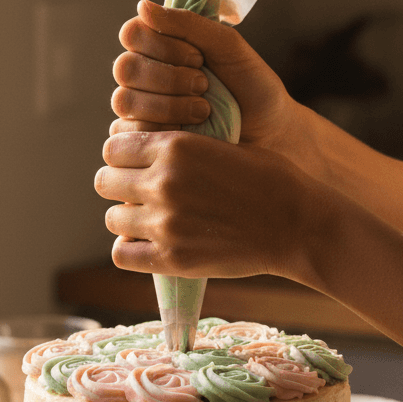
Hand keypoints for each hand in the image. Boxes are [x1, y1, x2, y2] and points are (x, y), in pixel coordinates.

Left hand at [96, 128, 321, 281]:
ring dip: (127, 219)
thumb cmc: (268, 179)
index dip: (123, 156)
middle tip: (140, 194)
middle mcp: (163, 183)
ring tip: (149, 221)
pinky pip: (122, 254)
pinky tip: (149, 245)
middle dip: (119, 186)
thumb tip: (141, 149)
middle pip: (104, 181)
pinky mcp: (172, 259)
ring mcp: (165, 224)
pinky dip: (131, 250)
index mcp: (175, 146)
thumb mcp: (222, 143)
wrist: (298, 225)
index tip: (136, 165)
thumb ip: (179, 146)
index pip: (113, 148)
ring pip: (112, 219)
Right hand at [110, 1, 302, 156]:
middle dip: (168, 77)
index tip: (198, 57)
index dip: (162, 45)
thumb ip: (188, 24)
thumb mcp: (227, 46)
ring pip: (125, 100)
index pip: (132, 34)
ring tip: (203, 110)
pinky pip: (131, 133)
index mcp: (160, 46)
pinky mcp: (142, 141)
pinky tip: (191, 131)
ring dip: (168, 104)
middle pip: (125, 67)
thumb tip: (143, 5)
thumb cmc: (251, 86)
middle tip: (203, 85)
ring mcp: (140, 110)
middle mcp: (144, 75)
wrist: (270, 132)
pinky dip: (163, 128)